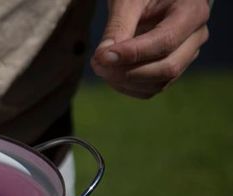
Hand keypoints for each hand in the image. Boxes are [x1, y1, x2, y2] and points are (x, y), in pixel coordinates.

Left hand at [91, 0, 209, 98]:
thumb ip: (118, 25)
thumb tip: (104, 57)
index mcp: (192, 11)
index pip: (165, 41)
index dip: (132, 53)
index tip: (103, 56)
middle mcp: (196, 36)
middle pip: (167, 67)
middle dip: (127, 72)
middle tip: (97, 63)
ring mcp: (187, 55)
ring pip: (159, 83)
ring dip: (124, 82)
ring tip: (100, 66)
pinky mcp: (172, 68)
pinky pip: (152, 88)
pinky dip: (127, 86)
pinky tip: (109, 73)